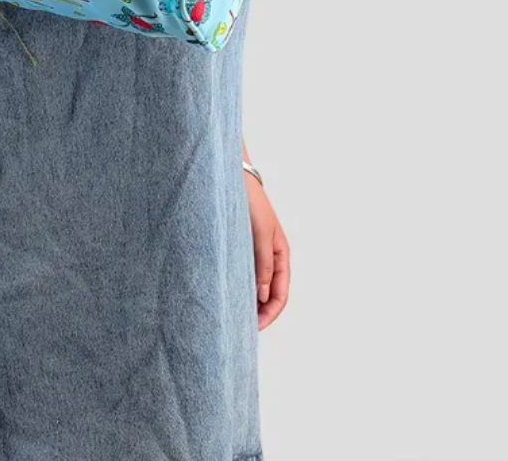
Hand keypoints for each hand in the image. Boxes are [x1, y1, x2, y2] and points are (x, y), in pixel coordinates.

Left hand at [245, 173, 289, 329]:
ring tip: (232, 317)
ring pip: (255, 287)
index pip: (281, 295)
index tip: (254, 328)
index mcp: (281, 255)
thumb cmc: (250, 201)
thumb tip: (264, 296)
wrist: (231, 177)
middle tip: (240, 330)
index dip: (270, 314)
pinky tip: (226, 295)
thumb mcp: (261, 233)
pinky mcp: (239, 248)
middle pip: (268, 295)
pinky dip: (238, 288)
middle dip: (259, 314)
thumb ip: (264, 264)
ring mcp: (254, 254)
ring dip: (248, 303)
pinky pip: (242, 275)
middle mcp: (269, 257)